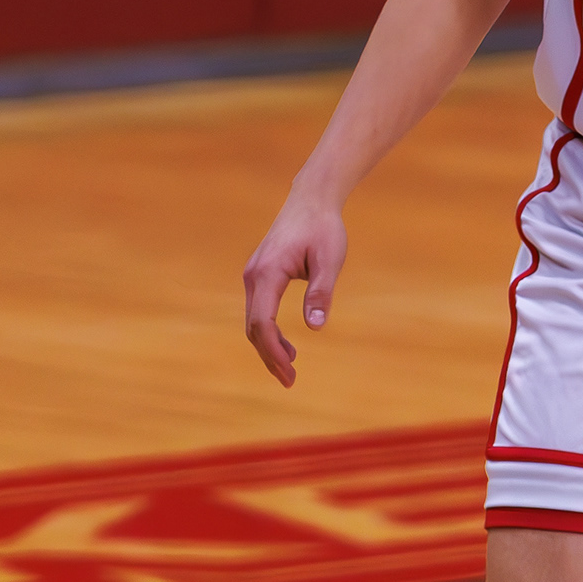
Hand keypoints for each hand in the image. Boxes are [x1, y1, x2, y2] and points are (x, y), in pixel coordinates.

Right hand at [242, 188, 347, 385]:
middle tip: (290, 381)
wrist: (311, 200)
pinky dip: (269, 332)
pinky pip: (258, 311)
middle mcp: (253, 276)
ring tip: (290, 369)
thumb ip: (320, 293)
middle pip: (253, 327)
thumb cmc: (323, 228)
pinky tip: (288, 347)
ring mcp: (253, 276)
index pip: (262, 322)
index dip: (273, 351)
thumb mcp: (329, 261)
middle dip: (269, 356)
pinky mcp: (259, 276)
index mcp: (267, 273)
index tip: (290, 371)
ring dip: (268, 347)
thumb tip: (314, 327)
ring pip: (253, 321)